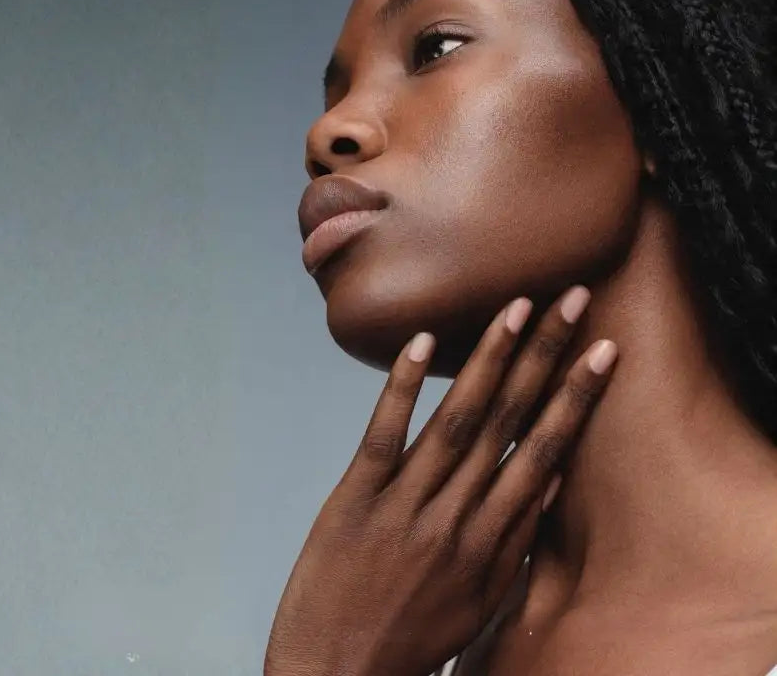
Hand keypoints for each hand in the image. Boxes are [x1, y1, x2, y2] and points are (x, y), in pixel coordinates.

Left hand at [264, 286, 616, 675]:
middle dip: (543, 359)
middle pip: (507, 424)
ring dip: (487, 362)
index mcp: (491, 541)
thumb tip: (550, 481)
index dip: (575, 400)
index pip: (543, 454)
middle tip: (570, 301)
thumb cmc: (414, 635)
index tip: (602, 352)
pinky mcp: (354, 499)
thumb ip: (517, 540)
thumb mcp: (481, 598)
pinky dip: (402, 388)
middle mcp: (456, 517)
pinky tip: (422, 343)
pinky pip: (383, 436)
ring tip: (514, 309)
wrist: (338, 674)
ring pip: (455, 422)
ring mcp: (404, 505)